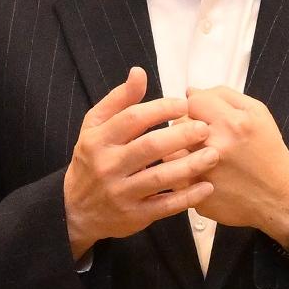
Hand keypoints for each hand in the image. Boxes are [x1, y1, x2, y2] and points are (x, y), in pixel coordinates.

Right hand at [64, 67, 209, 255]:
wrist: (75, 208)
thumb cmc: (92, 159)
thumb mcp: (94, 126)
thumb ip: (118, 100)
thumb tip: (139, 73)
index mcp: (99, 140)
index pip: (132, 119)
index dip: (161, 109)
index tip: (185, 104)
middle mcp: (108, 166)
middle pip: (149, 147)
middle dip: (181, 136)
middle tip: (205, 129)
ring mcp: (121, 193)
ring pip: (159, 178)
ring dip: (189, 166)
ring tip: (213, 154)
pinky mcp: (133, 215)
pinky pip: (164, 206)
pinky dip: (187, 197)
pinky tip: (207, 186)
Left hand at [178, 85, 288, 242]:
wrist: (279, 197)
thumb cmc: (268, 152)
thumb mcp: (258, 114)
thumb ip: (224, 96)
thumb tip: (191, 91)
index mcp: (232, 123)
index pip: (193, 101)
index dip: (197, 105)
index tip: (204, 114)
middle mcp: (216, 147)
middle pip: (179, 124)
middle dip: (188, 126)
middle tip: (205, 135)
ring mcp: (204, 174)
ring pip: (171, 151)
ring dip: (182, 149)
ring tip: (200, 154)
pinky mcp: (196, 197)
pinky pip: (175, 177)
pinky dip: (184, 174)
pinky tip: (203, 173)